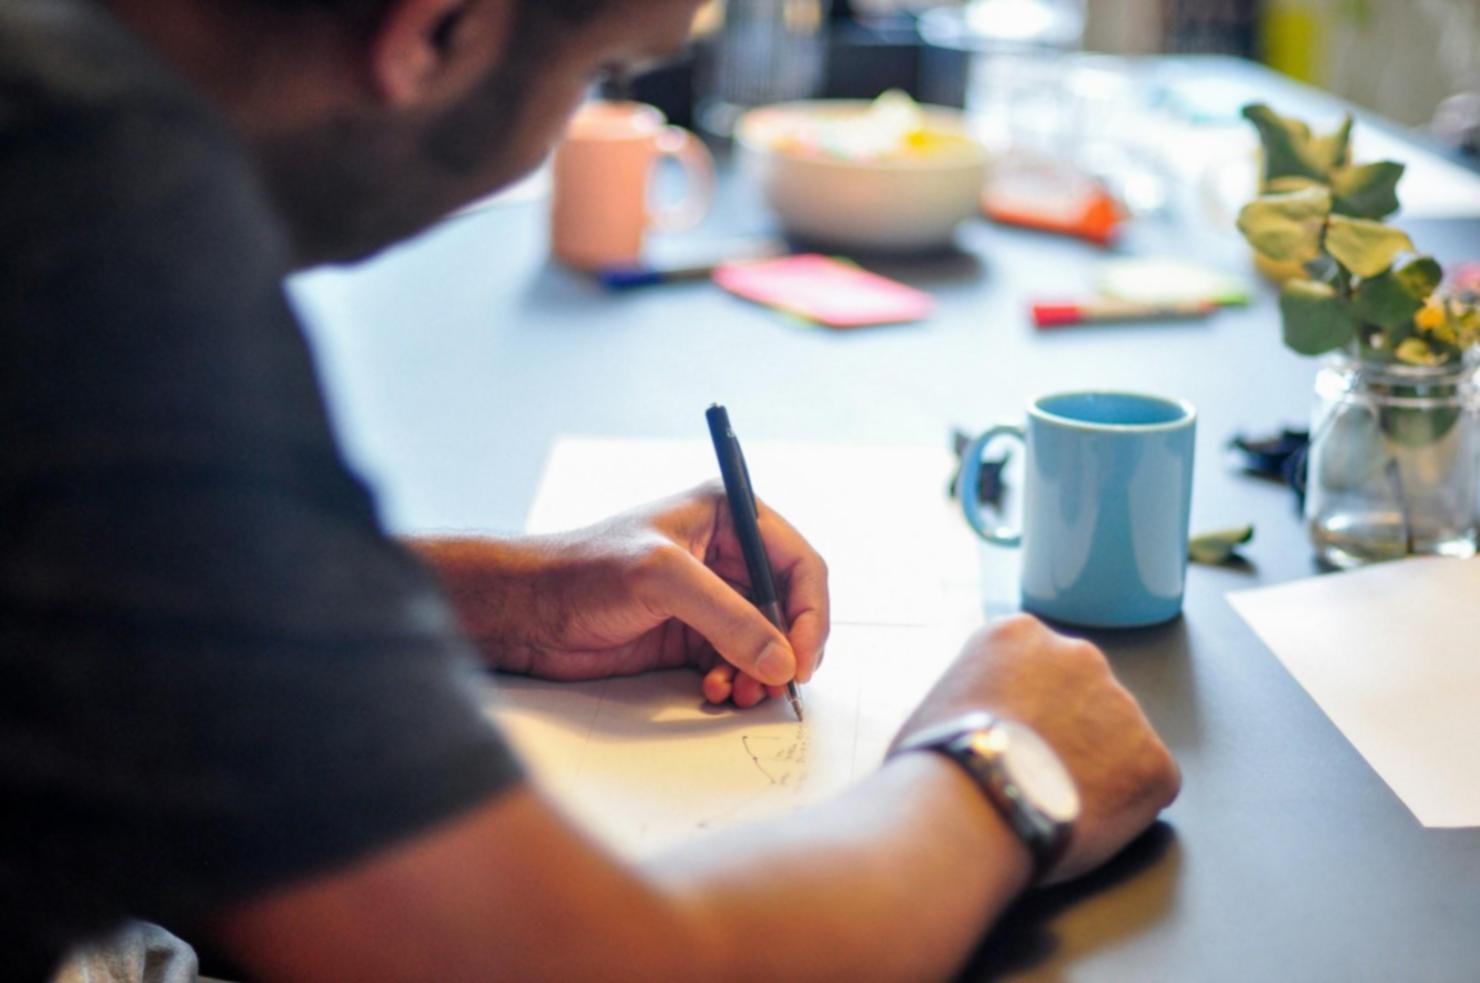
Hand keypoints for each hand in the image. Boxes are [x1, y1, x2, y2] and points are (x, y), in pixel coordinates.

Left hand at [413, 482, 828, 707]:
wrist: (527, 611)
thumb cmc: (583, 571)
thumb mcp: (662, 580)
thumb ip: (728, 618)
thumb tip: (781, 660)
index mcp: (728, 515)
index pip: (797, 564)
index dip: (808, 613)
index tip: (802, 657)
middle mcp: (726, 554)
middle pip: (787, 608)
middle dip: (785, 649)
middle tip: (776, 685)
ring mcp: (710, 598)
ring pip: (764, 643)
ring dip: (759, 672)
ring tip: (740, 693)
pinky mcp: (690, 636)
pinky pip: (735, 663)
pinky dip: (732, 681)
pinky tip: (711, 690)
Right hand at [891, 615, 1179, 884]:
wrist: (968, 809)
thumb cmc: (936, 765)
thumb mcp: (936, 704)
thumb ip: (974, 697)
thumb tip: (976, 723)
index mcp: (1018, 634)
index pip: (1035, 667)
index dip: (1023, 710)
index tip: (1012, 738)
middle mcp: (1079, 654)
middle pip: (1081, 694)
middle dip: (1066, 730)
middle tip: (1034, 773)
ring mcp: (1123, 706)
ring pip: (1116, 738)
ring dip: (1094, 766)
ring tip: (1052, 804)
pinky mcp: (1154, 761)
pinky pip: (1146, 784)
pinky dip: (1122, 807)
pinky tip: (1079, 823)